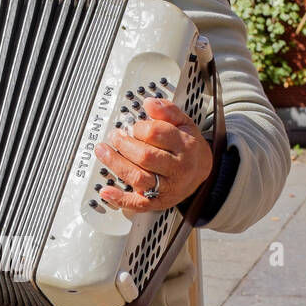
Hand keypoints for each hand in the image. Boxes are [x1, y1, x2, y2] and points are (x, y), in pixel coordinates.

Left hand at [93, 96, 212, 211]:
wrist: (202, 171)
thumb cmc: (188, 146)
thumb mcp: (184, 123)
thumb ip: (168, 111)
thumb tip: (149, 103)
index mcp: (185, 146)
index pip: (156, 134)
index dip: (139, 128)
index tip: (133, 127)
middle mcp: (177, 168)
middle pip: (145, 156)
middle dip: (125, 144)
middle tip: (115, 136)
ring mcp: (166, 187)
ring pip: (138, 177)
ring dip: (116, 163)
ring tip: (103, 151)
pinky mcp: (157, 201)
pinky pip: (137, 203)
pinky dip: (119, 198)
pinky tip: (106, 191)